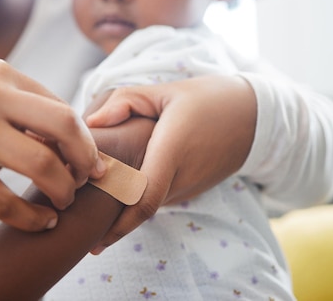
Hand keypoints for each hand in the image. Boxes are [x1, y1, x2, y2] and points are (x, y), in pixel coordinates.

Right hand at [0, 60, 105, 231]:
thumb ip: (22, 106)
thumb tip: (72, 141)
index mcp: (2, 74)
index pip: (62, 108)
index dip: (85, 140)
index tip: (90, 162)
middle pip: (64, 126)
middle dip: (86, 159)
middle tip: (87, 180)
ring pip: (42, 164)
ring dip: (63, 190)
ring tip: (63, 201)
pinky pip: (6, 202)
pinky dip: (32, 218)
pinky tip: (42, 222)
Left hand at [85, 75, 256, 253]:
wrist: (253, 115)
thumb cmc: (206, 99)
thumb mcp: (165, 91)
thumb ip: (125, 102)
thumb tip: (92, 122)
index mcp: (171, 151)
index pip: (143, 199)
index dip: (119, 226)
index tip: (95, 242)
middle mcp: (181, 177)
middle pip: (140, 208)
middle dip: (111, 219)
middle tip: (79, 220)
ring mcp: (190, 187)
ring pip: (149, 205)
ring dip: (124, 208)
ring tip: (94, 201)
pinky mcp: (193, 188)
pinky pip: (161, 197)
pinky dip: (140, 198)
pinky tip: (122, 187)